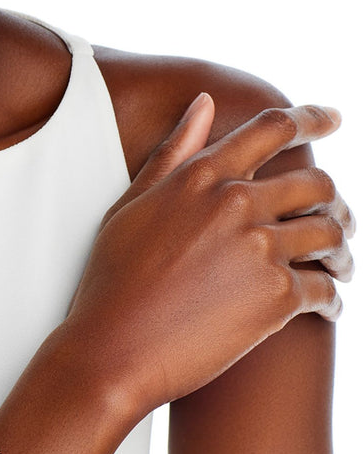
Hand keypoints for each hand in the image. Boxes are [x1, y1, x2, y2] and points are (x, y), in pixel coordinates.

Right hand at [62, 94, 355, 420]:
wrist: (112, 350)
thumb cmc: (113, 281)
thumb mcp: (131, 206)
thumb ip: (173, 154)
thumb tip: (204, 103)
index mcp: (202, 177)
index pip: (273, 128)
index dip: (311, 117)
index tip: (332, 117)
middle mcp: (237, 204)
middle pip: (317, 183)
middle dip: (333, 202)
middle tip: (335, 220)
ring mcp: (261, 249)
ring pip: (331, 234)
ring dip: (340, 251)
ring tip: (337, 266)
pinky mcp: (276, 298)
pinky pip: (327, 289)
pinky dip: (332, 299)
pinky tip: (326, 309)